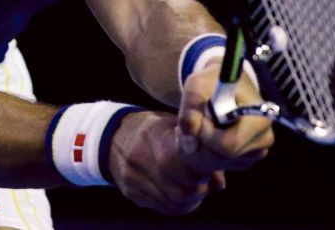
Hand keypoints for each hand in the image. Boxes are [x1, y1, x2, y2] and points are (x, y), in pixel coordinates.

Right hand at [108, 110, 223, 214]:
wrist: (115, 135)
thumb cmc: (155, 128)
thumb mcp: (175, 127)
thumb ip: (199, 150)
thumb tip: (218, 184)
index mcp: (150, 134)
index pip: (180, 165)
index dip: (199, 171)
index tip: (206, 167)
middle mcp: (137, 157)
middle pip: (179, 191)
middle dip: (198, 189)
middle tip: (203, 181)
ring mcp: (132, 178)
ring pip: (173, 204)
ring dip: (190, 200)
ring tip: (195, 187)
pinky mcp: (131, 192)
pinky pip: (162, 207)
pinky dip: (178, 204)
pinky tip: (182, 193)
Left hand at [177, 62, 274, 176]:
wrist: (224, 84)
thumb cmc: (212, 81)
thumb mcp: (197, 84)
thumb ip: (191, 106)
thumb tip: (190, 143)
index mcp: (259, 119)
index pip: (227, 145)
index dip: (203, 135)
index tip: (195, 118)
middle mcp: (263, 140)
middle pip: (220, 159)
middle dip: (195, 145)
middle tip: (184, 126)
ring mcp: (255, 152)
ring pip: (215, 165)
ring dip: (195, 149)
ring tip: (194, 126)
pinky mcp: (245, 159)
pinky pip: (217, 166)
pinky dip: (201, 154)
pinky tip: (202, 135)